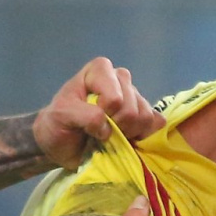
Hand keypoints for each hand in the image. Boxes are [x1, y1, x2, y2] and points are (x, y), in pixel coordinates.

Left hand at [33, 57, 161, 170]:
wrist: (62, 145)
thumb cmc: (59, 125)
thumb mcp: (60, 116)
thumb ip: (83, 115)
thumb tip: (108, 126)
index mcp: (99, 71)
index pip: (115, 96)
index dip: (105, 113)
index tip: (89, 122)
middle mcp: (120, 79)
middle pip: (132, 107)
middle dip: (116, 126)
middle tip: (100, 133)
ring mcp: (134, 97)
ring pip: (145, 117)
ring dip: (128, 133)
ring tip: (111, 136)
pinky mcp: (145, 115)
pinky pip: (156, 125)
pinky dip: (143, 137)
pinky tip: (127, 139)